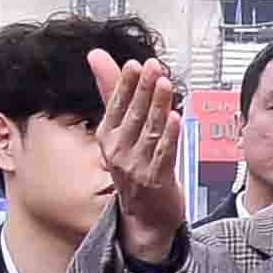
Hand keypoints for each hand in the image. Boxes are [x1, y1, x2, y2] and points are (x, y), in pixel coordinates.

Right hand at [85, 48, 191, 260]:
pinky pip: (164, 154)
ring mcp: (137, 168)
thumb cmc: (135, 166)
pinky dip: (170, 136)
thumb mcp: (120, 128)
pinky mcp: (157, 181)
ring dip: (158, 107)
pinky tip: (176, 118)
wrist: (145, 217)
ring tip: (166, 85)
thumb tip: (96, 55)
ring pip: (150, 132)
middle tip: (154, 67)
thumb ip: (113, 91)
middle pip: (133, 116)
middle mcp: (119, 152)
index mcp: (108, 138)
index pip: (115, 106)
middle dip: (144, 90)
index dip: (126, 85)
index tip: (135, 64)